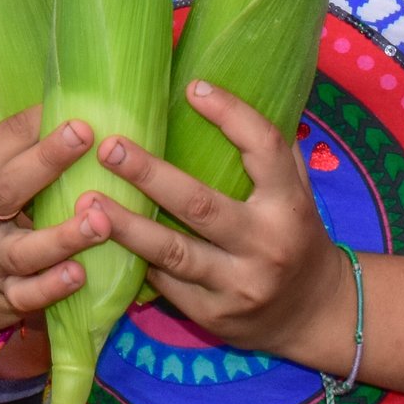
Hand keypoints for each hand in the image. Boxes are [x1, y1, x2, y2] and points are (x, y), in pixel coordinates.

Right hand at [0, 105, 101, 349]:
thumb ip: (2, 149)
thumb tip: (54, 102)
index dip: (36, 124)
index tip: (75, 106)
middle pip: (8, 188)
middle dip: (47, 159)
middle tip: (85, 134)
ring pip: (26, 250)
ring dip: (64, 236)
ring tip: (100, 219)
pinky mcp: (5, 299)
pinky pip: (30, 296)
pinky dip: (54, 287)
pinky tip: (80, 274)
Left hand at [80, 81, 352, 364]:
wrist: (317, 314)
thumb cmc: (295, 234)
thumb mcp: (296, 192)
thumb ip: (269, 152)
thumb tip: (221, 96)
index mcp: (290, 204)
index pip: (264, 148)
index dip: (231, 114)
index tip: (193, 88)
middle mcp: (266, 245)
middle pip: (199, 204)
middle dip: (149, 175)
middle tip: (108, 146)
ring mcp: (239, 285)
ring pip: (173, 252)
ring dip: (126, 226)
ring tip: (86, 201)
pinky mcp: (215, 316)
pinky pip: (166, 286)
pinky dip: (134, 262)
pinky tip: (101, 241)